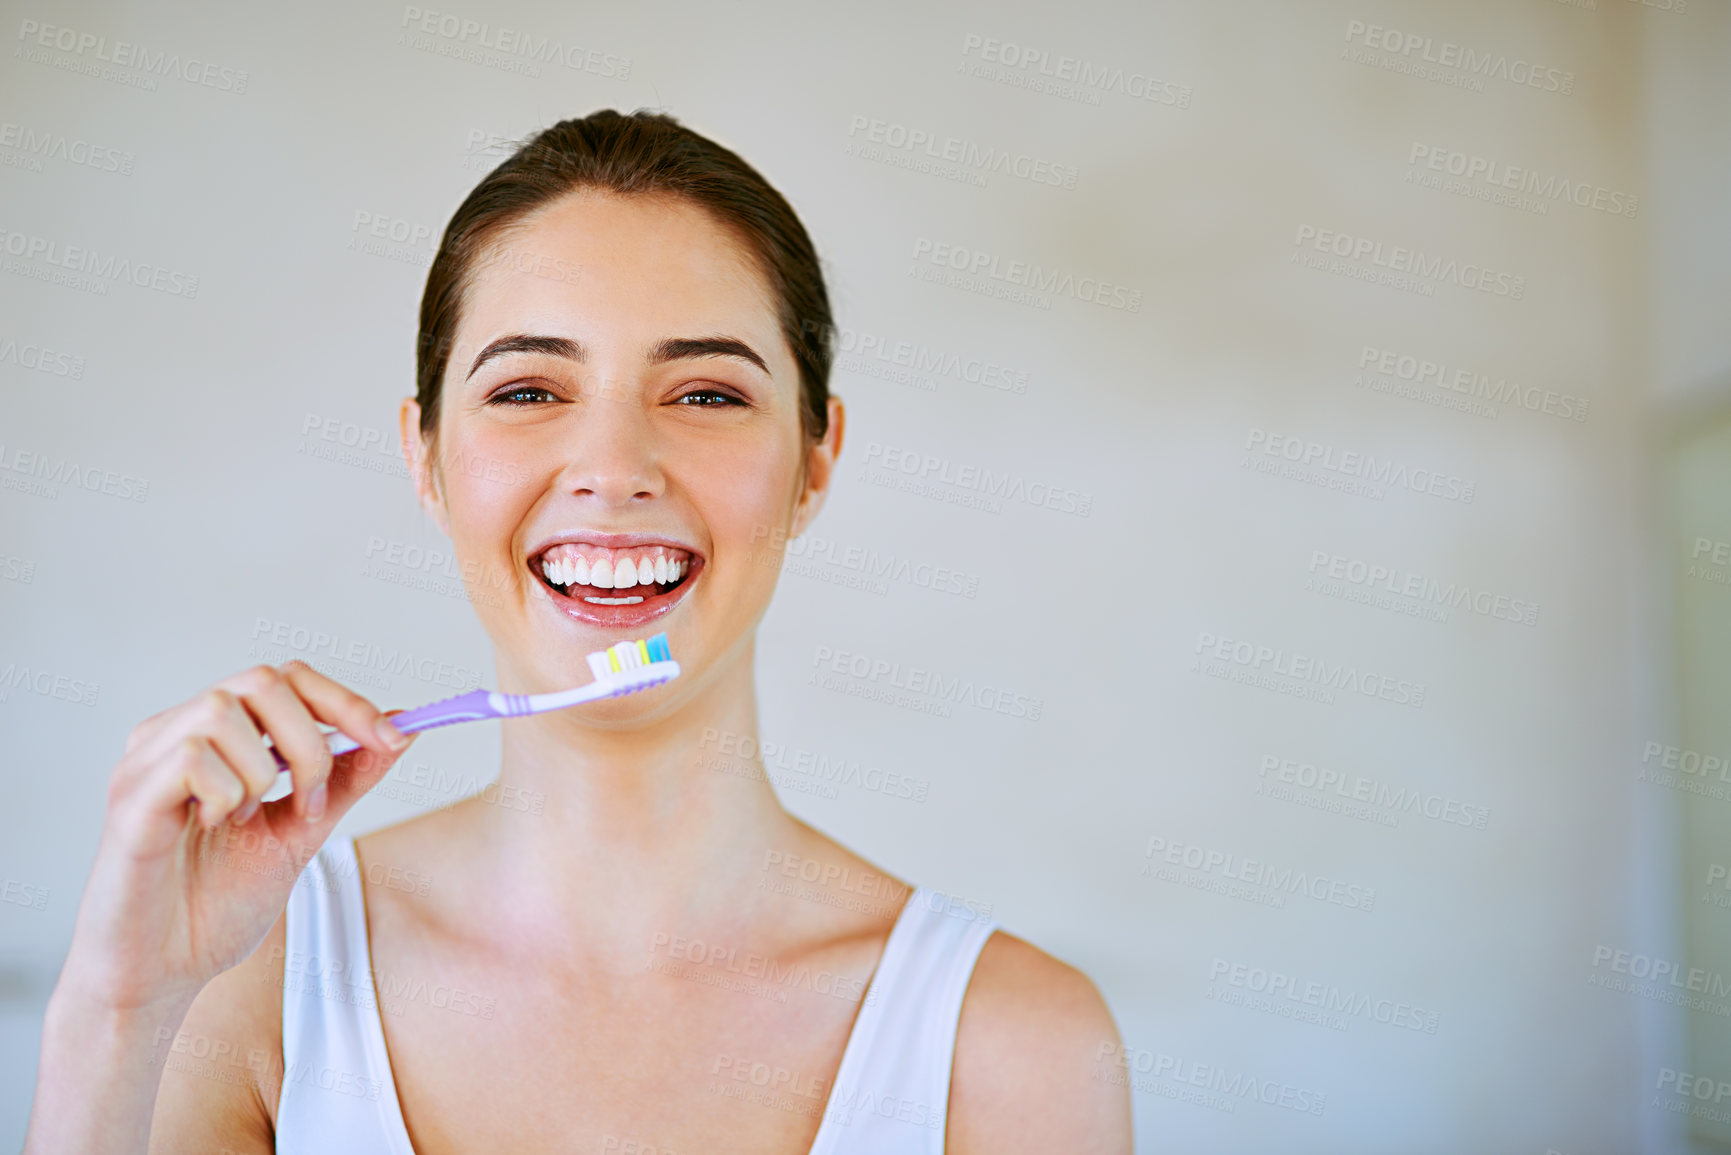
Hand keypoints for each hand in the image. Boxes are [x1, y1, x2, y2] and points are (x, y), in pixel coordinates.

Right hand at [54, 661, 415, 1015]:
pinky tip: (213, 827)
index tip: (393, 738)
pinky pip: (191, 756)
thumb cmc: (216, 905)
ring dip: (262, 771)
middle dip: (311, 742)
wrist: (165, 974)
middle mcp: (177, 733)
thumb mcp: (300, 833)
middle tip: (311, 807)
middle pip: (263, 681)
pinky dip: (224, 792)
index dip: (346, 701)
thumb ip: (344, 781)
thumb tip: (402, 730)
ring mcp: (147, 761)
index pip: (288, 680)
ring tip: (248, 821)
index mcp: (218, 738)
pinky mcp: (128, 797)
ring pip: (224, 710)